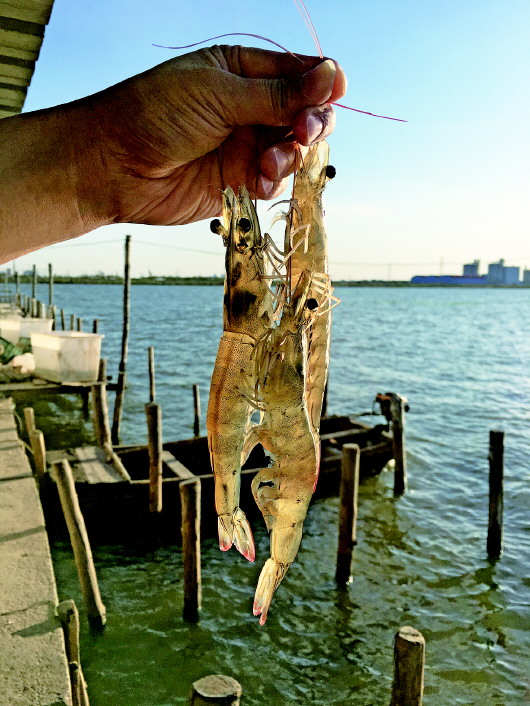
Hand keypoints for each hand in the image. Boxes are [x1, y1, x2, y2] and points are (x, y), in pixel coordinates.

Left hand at [81, 45, 346, 226]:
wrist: (115, 165)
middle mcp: (249, 108)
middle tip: (303, 131)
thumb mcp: (219, 94)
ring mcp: (245, 146)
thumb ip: (277, 94)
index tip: (335, 92)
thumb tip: (331, 78)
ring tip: (267, 162)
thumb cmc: (155, 113)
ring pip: (293, 151)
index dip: (322, 83)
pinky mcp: (238, 181)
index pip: (299, 73)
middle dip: (311, 123)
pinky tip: (257, 180)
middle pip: (305, 114)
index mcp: (243, 71)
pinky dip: (274, 181)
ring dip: (290, 156)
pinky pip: (274, 181)